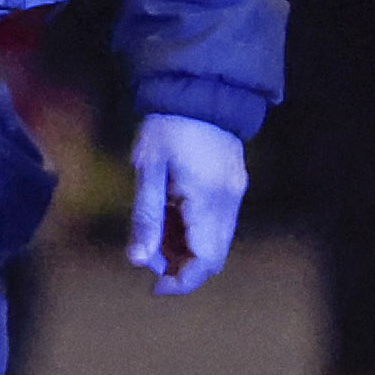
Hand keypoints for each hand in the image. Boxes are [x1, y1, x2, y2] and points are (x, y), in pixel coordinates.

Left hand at [128, 113, 247, 294]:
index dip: (182, 281)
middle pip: (213, 256)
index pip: (204, 260)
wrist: (198, 89)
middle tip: (149, 254)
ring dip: (187, 248)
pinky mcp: (234, 183)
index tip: (155, 285)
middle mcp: (229, 201)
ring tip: (156, 233)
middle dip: (181, 265)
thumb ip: (146, 217)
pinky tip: (172, 216)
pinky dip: (195, 231)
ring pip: (217, 241)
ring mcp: (235, 192)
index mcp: (208, 200)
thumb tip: (138, 260)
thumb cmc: (166, 126)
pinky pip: (219, 222)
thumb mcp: (148, 170)